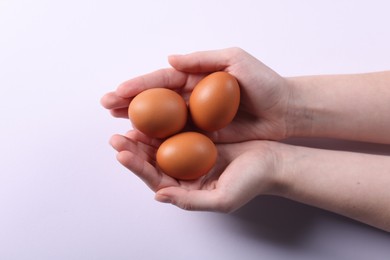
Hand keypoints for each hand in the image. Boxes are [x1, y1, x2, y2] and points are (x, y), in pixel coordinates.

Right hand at [101, 47, 291, 141]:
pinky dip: (160, 141)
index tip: (117, 92)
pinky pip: (178, 138)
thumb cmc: (264, 83)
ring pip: (162, 121)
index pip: (161, 81)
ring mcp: (197, 117)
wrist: (284, 110)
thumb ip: (203, 60)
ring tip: (119, 127)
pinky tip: (144, 144)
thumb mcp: (236, 61)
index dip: (138, 85)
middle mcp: (192, 97)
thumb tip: (170, 60)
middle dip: (130, 103)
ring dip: (139, 123)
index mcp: (196, 77)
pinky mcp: (205, 135)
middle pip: (155, 100)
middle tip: (107, 108)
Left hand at [109, 130, 279, 211]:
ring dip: (144, 138)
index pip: (156, 180)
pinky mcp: (200, 140)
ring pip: (162, 147)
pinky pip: (178, 132)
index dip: (138, 168)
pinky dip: (164, 126)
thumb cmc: (251, 182)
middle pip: (154, 163)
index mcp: (188, 189)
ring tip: (127, 126)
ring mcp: (192, 156)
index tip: (122, 153)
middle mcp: (187, 174)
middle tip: (116, 138)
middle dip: (133, 151)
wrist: (273, 162)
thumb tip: (158, 195)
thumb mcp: (222, 198)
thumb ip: (190, 201)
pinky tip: (153, 117)